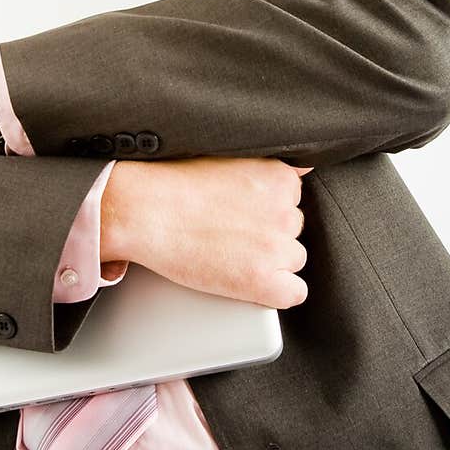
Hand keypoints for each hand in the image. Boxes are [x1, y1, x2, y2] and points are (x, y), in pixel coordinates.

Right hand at [101, 157, 311, 308]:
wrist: (145, 211)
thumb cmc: (175, 182)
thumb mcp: (229, 156)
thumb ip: (268, 167)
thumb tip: (304, 169)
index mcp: (279, 178)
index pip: (293, 200)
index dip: (267, 210)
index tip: (243, 213)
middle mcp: (284, 211)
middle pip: (292, 231)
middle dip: (268, 234)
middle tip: (231, 233)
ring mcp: (276, 247)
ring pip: (292, 260)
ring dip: (270, 261)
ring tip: (231, 254)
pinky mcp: (263, 280)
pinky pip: (293, 293)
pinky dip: (276, 291)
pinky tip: (252, 281)